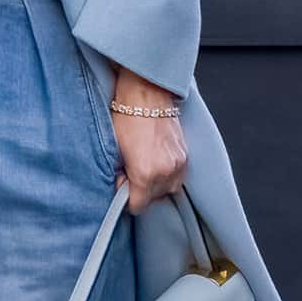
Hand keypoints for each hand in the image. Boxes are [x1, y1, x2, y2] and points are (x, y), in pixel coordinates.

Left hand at [111, 72, 187, 214]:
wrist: (146, 94)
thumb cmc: (126, 118)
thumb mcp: (115, 150)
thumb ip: (119, 174)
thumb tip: (121, 186)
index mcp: (145, 173)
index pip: (138, 206)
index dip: (126, 199)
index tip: (120, 185)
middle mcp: (166, 173)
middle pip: (153, 199)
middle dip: (140, 190)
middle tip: (129, 171)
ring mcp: (179, 165)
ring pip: (167, 190)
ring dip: (154, 184)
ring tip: (142, 165)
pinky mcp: (185, 157)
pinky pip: (176, 177)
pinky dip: (165, 174)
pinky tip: (154, 161)